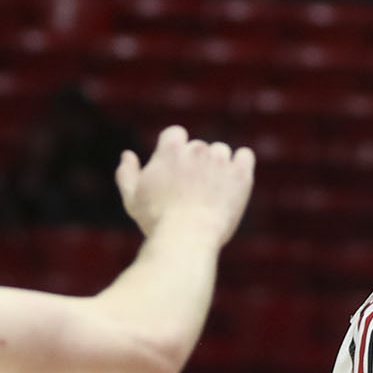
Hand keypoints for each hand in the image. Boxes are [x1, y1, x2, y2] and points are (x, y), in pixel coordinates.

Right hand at [115, 127, 254, 243]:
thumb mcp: (132, 199)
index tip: (176, 170)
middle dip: (195, 164)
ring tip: (210, 192)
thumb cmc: (157, 221)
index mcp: (170, 149)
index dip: (175, 150)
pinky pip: (245, 156)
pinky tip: (233, 180)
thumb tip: (127, 155)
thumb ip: (127, 174)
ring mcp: (220, 160)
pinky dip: (240, 164)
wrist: (187, 239)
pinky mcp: (241, 174)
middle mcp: (197, 149)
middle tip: (191, 191)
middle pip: (199, 146)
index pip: (175, 133)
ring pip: (221, 151)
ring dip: (217, 165)